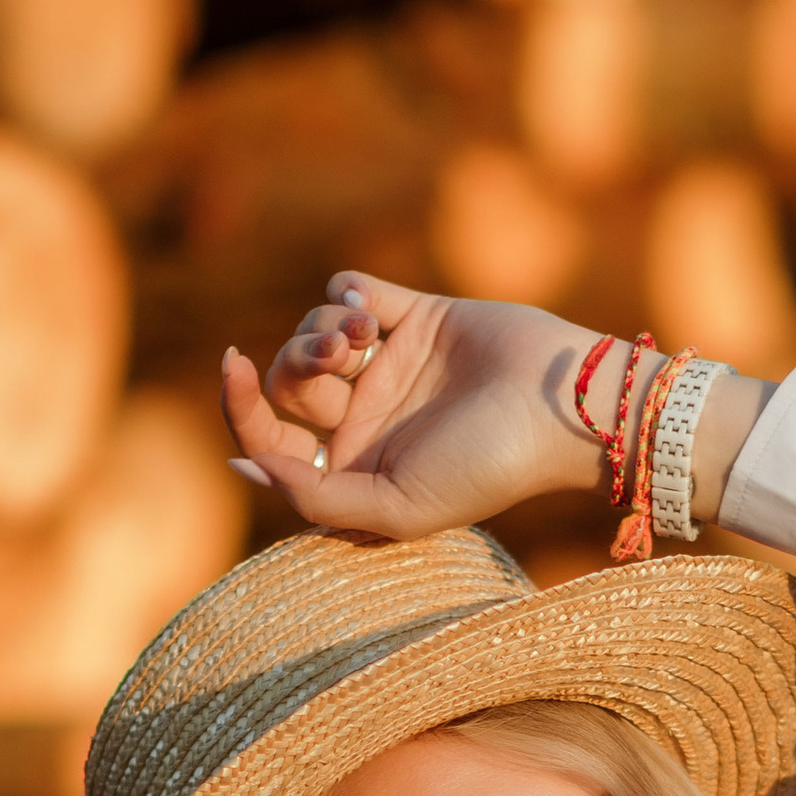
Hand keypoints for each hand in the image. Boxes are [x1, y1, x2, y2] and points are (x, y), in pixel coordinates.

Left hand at [221, 274, 602, 538]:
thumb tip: (242, 467)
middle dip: (297, 360)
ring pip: (315, 330)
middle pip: (289, 380)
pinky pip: (349, 288)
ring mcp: (390, 365)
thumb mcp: (396, 507)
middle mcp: (368, 418)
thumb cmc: (487, 469)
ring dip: (324, 325)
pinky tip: (371, 305)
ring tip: (366, 334)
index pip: (273, 442)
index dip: (242, 409)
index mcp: (358, 468)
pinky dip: (346, 290)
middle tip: (340, 357)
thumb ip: (315, 496)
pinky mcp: (415, 315)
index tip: (234, 368)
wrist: (561, 407)